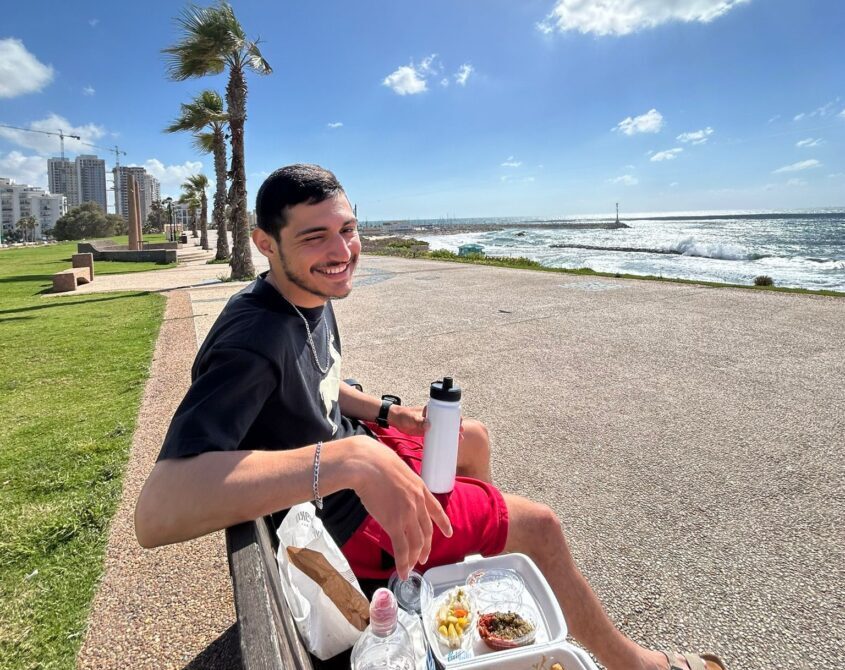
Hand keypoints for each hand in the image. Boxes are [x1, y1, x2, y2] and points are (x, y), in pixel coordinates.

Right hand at [349, 435, 452, 579]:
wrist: (367, 464)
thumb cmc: (375, 460)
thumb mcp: (397, 469)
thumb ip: (400, 484)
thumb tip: (392, 490)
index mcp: (420, 488)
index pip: (436, 510)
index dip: (443, 523)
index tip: (449, 533)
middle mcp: (418, 503)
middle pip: (426, 531)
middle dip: (426, 547)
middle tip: (423, 558)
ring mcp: (407, 514)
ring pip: (416, 543)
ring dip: (414, 558)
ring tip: (411, 568)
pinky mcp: (393, 524)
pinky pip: (401, 548)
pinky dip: (403, 563)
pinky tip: (402, 572)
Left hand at [388, 405, 464, 440]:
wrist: (394, 420)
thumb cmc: (403, 415)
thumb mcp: (412, 417)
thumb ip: (419, 421)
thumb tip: (429, 425)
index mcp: (431, 411)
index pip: (446, 411)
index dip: (454, 416)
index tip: (460, 421)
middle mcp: (433, 417)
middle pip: (447, 421)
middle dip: (455, 426)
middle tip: (461, 432)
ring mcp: (429, 425)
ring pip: (443, 429)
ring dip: (450, 434)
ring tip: (458, 440)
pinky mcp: (425, 432)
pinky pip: (436, 436)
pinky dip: (442, 439)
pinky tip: (447, 444)